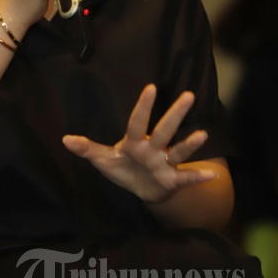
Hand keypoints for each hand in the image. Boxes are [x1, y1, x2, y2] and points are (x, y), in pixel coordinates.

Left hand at [62, 84, 217, 203]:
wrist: (142, 190)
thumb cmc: (123, 168)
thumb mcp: (103, 160)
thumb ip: (87, 149)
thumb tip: (65, 139)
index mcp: (134, 141)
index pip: (138, 121)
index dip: (143, 106)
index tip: (150, 87)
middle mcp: (153, 148)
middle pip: (164, 130)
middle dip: (175, 114)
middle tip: (189, 95)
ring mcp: (165, 162)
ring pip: (178, 150)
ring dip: (190, 144)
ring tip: (203, 134)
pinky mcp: (172, 179)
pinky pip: (186, 177)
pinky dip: (198, 176)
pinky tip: (211, 174)